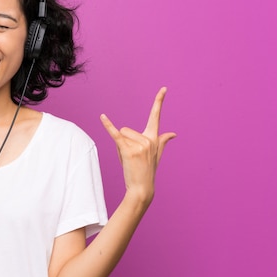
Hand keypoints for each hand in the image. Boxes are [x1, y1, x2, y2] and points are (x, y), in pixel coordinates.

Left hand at [100, 87, 175, 202]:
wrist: (142, 187)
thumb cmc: (146, 170)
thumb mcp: (156, 154)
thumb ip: (162, 141)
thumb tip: (173, 133)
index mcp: (154, 138)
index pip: (156, 116)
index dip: (159, 101)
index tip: (163, 88)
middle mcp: (149, 139)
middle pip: (127, 130)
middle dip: (124, 142)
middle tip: (132, 157)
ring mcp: (139, 145)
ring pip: (121, 135)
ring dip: (120, 147)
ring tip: (128, 159)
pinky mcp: (129, 150)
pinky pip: (115, 134)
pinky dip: (108, 125)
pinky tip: (102, 116)